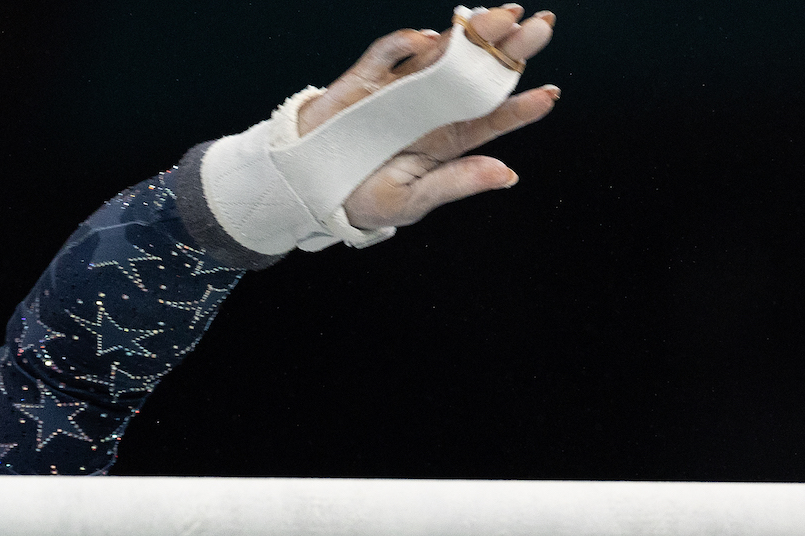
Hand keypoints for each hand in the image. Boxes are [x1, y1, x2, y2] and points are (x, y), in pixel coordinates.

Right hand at [303, 5, 558, 230]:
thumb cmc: (359, 197)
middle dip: (509, 50)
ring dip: (472, 33)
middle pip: (477, 75)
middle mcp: (432, 107)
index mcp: (447, 140)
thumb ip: (456, 183)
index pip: (490, 119)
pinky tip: (430, 36)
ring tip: (503, 16)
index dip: (519, 107)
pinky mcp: (368, 76)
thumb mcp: (408, 201)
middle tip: (540, 28)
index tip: (548, 96)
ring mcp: (401, 88)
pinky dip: (407, 42)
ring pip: (442, 53)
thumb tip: (507, 174)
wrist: (304, 186)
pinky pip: (389, 52)